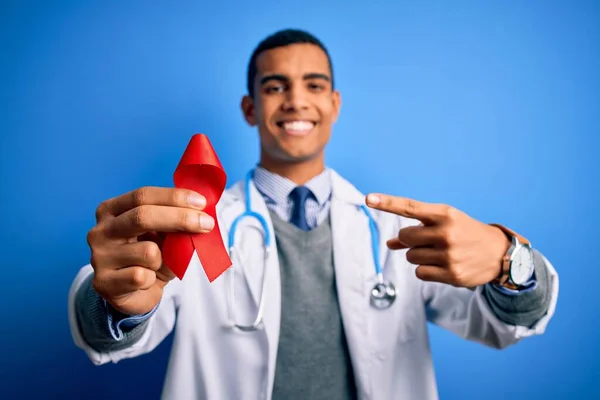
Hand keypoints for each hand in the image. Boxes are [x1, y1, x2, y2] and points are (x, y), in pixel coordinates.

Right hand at [86, 187, 214, 314]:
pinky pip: (142, 276)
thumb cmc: (150, 257)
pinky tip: (145, 281)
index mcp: (111, 210)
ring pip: (148, 252)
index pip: (143, 195)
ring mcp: (99, 257)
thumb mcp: (163, 234)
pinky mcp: (103, 283)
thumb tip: (201, 213)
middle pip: (142, 216)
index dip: (174, 197)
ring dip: (164, 260)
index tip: (201, 202)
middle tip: (207, 224)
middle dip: (180, 218)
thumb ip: (175, 221)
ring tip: (157, 265)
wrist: (134, 292)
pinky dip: (153, 279)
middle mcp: (100, 230)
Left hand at [366, 193, 510, 287]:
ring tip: (440, 253)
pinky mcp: (451, 273)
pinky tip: (442, 266)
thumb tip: (389, 244)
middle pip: (405, 236)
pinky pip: (419, 273)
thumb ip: (416, 231)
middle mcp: (446, 232)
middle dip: (410, 240)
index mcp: (445, 214)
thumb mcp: (444, 224)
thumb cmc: (464, 234)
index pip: (410, 207)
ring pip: (411, 256)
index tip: (368, 198)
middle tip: (427, 240)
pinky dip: (426, 270)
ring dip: (419, 256)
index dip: (387, 203)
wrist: (499, 253)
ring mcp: (449, 254)